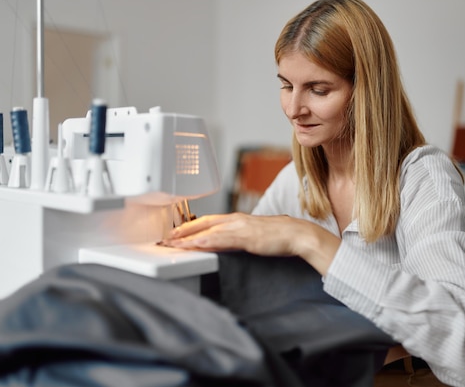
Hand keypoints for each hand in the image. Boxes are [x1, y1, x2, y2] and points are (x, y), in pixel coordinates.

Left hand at [163, 212, 340, 273]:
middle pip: (203, 223)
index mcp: (237, 218)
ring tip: (173, 243)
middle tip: (166, 238)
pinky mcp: (246, 237)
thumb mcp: (253, 235)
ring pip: (209, 230)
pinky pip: (222, 239)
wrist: (298, 234)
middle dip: (183, 231)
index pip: (208, 221)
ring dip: (189, 237)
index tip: (176, 233)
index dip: (190, 226)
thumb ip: (237, 238)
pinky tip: (195, 244)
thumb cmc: (279, 236)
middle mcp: (236, 219)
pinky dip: (206, 241)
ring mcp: (240, 227)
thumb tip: (225, 244)